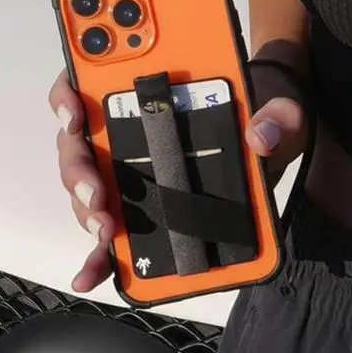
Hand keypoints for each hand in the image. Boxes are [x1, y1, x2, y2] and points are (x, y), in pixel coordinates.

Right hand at [49, 63, 306, 292]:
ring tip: (105, 231)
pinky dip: (99, 253)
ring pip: (90, 185)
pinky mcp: (150, 206)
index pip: (91, 79)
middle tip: (97, 193)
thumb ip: (279, 113)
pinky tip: (93, 273)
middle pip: (80, 142)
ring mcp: (136, 168)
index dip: (70, 95)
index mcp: (153, 88)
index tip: (75, 117)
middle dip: (79, 169)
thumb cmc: (267, 107)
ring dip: (87, 209)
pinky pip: (115, 229)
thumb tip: (261, 138)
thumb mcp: (281, 103)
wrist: (279, 133)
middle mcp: (131, 126)